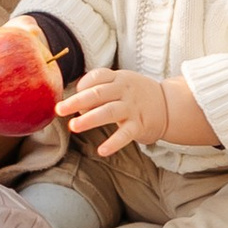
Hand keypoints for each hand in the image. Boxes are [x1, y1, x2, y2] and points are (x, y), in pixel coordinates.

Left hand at [56, 67, 176, 158]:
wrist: (168, 106)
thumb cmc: (136, 94)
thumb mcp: (121, 83)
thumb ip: (99, 89)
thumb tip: (74, 104)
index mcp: (119, 78)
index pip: (98, 76)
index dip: (83, 84)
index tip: (72, 93)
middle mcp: (125, 90)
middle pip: (98, 93)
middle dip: (77, 101)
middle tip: (60, 110)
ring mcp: (133, 108)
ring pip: (109, 112)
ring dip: (89, 119)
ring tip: (73, 126)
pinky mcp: (140, 125)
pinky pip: (125, 134)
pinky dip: (114, 143)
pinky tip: (101, 150)